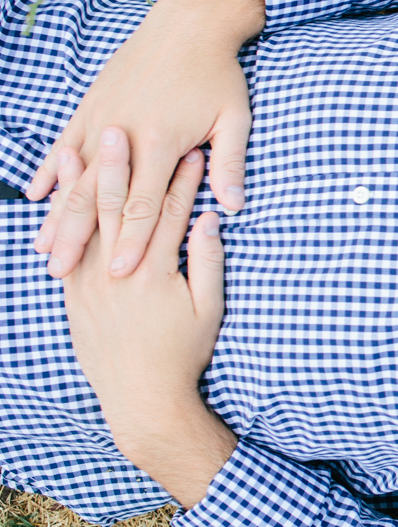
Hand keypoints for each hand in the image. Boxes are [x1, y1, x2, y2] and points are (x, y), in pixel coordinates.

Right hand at [27, 0, 262, 278]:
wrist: (189, 24)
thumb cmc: (218, 73)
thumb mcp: (235, 118)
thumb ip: (228, 164)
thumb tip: (233, 207)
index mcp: (162, 141)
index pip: (144, 204)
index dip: (132, 241)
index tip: (121, 274)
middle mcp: (124, 133)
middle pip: (96, 197)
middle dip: (78, 239)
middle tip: (60, 274)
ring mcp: (102, 118)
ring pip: (73, 176)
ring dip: (56, 213)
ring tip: (43, 246)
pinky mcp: (92, 105)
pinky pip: (65, 143)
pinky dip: (50, 170)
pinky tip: (35, 194)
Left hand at [64, 139, 235, 504]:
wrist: (141, 397)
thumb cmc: (184, 353)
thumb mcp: (210, 308)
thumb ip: (208, 261)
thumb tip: (210, 219)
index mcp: (156, 272)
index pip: (171, 213)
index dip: (184, 180)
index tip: (193, 149)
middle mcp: (118, 271)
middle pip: (122, 207)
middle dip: (122, 165)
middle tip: (119, 128)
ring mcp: (91, 282)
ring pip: (87, 223)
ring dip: (82, 184)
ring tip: (76, 149)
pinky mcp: (74, 295)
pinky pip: (67, 247)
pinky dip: (62, 219)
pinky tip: (57, 197)